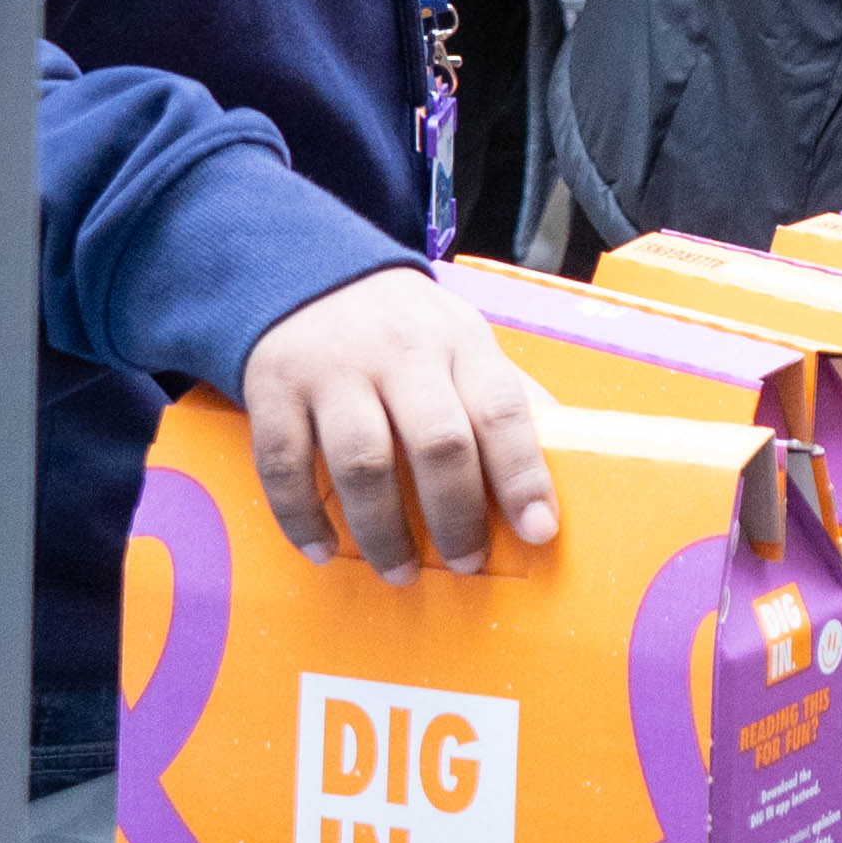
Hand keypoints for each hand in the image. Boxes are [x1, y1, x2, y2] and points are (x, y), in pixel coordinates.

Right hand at [233, 266, 558, 578]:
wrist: (309, 272)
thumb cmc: (405, 327)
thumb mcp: (462, 339)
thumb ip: (502, 395)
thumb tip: (567, 456)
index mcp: (459, 341)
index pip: (500, 409)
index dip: (523, 475)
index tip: (539, 531)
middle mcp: (398, 351)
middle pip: (437, 442)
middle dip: (457, 515)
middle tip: (466, 563)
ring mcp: (332, 369)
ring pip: (362, 462)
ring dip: (384, 531)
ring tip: (401, 571)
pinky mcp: (273, 388)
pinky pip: (284, 465)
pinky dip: (302, 518)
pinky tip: (323, 550)